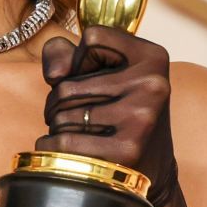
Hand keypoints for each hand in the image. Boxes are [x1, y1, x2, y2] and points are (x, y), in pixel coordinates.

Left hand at [34, 25, 180, 205]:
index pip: (93, 38)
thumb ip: (66, 53)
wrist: (148, 169)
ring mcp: (141, 118)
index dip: (80, 60)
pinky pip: (62, 142)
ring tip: (81, 133)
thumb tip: (55, 74)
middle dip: (58, 101)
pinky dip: (53, 147)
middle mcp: (152, 85)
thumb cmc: (117, 112)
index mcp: (153, 57)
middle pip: (67, 84)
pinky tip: (71, 152)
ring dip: (57, 126)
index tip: (95, 77)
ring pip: (61, 115)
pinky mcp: (126, 150)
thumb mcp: (104, 72)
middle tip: (77, 114)